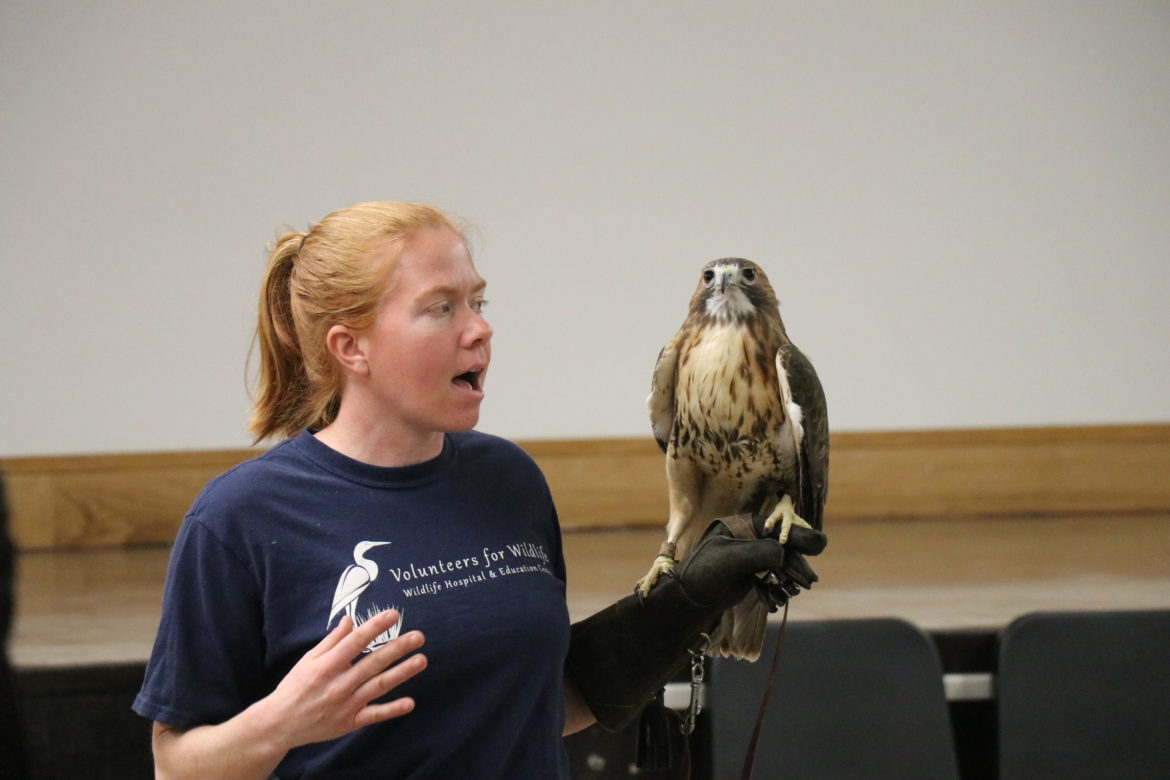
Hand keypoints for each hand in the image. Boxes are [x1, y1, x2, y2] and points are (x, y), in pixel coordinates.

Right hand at [256, 609, 426, 751]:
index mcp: (327, 666)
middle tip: (418, 636)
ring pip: (379, 686)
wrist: (280, 724)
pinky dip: (392, 710)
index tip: (393, 615)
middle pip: (373, 663)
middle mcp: (339, 684)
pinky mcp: (351, 722)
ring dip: (402, 673)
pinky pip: (374, 714)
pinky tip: (410, 702)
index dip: (375, 627)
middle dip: (397, 648)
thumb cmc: (295, 687)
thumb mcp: (309, 660)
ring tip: (421, 660)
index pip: (355, 642)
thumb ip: (332, 641)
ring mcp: (346, 704)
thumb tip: (350, 620)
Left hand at [675, 516, 826, 611]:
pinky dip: (777, 589)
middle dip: (795, 564)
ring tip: (792, 592)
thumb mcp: (731, 558)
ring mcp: (750, 557)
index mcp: (740, 526)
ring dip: (788, 579)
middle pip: (781, 546)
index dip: (797, 534)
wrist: (689, 600)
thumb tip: (785, 553)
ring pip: (780, 564)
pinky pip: (773, 578)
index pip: (774, 527)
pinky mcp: (751, 575)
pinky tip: (776, 599)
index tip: (818, 544)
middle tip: (808, 581)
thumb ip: (761, 552)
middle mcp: (747, 538)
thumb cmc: (704, 573)